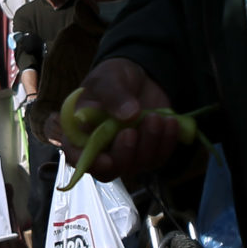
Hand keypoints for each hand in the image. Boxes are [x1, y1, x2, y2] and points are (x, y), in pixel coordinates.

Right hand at [69, 59, 182, 181]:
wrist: (138, 77)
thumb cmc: (113, 77)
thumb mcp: (109, 78)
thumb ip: (114, 95)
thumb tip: (129, 115)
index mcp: (81, 131)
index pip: (77, 156)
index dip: (90, 163)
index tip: (106, 160)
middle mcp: (102, 149)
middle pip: (110, 170)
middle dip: (124, 154)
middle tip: (131, 131)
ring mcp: (127, 153)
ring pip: (138, 165)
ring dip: (149, 143)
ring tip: (155, 117)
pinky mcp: (149, 151)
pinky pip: (159, 157)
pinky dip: (166, 142)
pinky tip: (169, 122)